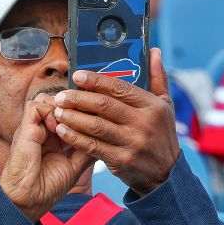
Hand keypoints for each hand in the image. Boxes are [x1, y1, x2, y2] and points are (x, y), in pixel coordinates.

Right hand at [0, 95, 95, 222]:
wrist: (30, 199)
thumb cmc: (50, 186)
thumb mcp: (76, 165)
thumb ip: (88, 148)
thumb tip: (106, 134)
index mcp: (55, 137)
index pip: (70, 113)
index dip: (83, 111)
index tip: (97, 117)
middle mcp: (44, 129)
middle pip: (62, 103)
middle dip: (76, 106)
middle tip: (87, 116)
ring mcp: (34, 127)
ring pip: (49, 99)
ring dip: (62, 109)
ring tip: (70, 124)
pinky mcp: (24, 129)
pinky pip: (36, 106)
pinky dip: (48, 112)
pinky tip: (56, 129)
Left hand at [53, 48, 180, 195]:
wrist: (165, 173)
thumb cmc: (161, 134)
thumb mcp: (165, 105)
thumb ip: (157, 77)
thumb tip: (153, 51)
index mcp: (153, 106)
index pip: (120, 88)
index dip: (96, 81)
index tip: (77, 76)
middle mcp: (143, 123)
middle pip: (104, 105)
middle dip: (78, 98)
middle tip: (61, 95)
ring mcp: (132, 143)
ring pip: (95, 126)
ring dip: (73, 117)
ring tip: (58, 111)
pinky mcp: (122, 160)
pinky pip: (93, 146)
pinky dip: (75, 138)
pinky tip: (63, 131)